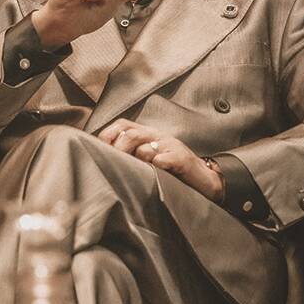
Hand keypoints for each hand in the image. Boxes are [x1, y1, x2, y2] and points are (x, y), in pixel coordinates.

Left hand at [98, 119, 224, 203]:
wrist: (203, 178)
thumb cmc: (172, 169)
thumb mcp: (150, 157)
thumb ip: (132, 154)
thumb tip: (105, 158)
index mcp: (148, 134)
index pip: (123, 125)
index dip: (108, 135)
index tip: (100, 151)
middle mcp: (158, 136)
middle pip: (131, 135)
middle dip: (119, 150)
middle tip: (115, 166)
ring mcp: (171, 146)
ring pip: (147, 146)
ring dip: (138, 157)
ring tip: (135, 170)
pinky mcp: (182, 159)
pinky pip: (167, 158)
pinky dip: (158, 162)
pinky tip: (155, 168)